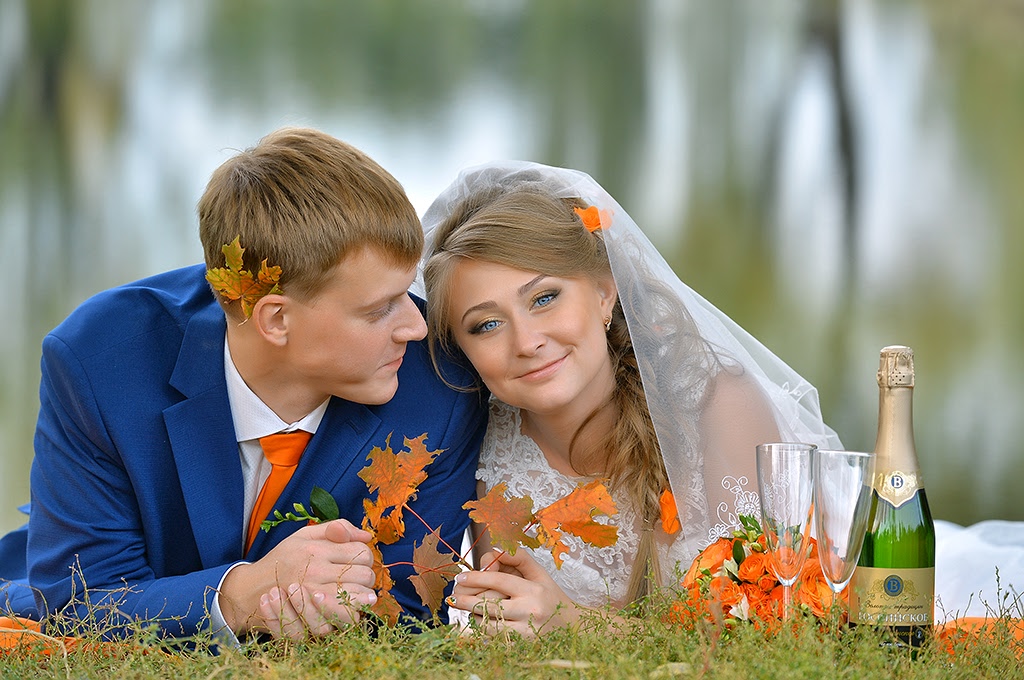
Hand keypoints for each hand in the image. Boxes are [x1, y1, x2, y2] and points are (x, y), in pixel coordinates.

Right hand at [220, 519, 376, 637]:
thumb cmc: (282, 559)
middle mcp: (315, 573)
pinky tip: (346, 608)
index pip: (361, 553)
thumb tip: (366, 536)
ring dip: (361, 597)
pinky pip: (340, 620)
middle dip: (366, 577)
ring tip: (355, 593)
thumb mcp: (304, 535)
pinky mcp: (308, 620)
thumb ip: (335, 528)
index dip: (365, 556)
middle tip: (357, 578)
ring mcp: (311, 598)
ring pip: (357, 599)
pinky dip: (348, 615)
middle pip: (364, 576)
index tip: (356, 560)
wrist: (251, 591)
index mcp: (316, 550)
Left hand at [449, 549, 579, 637]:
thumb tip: (496, 551)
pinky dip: (484, 630)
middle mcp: (529, 611)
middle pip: (489, 605)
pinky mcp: (522, 646)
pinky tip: (479, 622)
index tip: (461, 577)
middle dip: (466, 600)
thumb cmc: (552, 597)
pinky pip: (495, 639)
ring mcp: (526, 631)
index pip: (499, 581)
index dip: (477, 577)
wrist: (573, 627)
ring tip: (466, 609)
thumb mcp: (540, 574)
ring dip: (473, 616)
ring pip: (488, 625)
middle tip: (453, 597)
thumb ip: (519, 558)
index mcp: (534, 590)